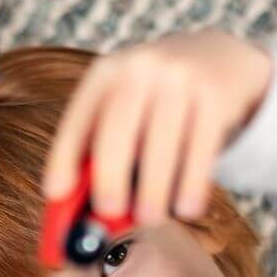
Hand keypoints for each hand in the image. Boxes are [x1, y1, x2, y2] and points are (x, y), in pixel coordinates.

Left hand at [39, 27, 273, 226]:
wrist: (220, 57)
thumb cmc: (161, 99)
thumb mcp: (128, 105)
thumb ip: (105, 147)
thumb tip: (84, 210)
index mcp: (107, 73)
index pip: (78, 119)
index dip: (63, 158)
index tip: (56, 194)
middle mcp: (140, 68)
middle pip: (117, 128)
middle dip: (109, 176)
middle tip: (108, 213)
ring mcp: (180, 78)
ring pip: (161, 143)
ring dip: (153, 189)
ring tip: (150, 218)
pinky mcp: (215, 96)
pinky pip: (200, 148)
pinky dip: (192, 185)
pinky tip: (187, 209)